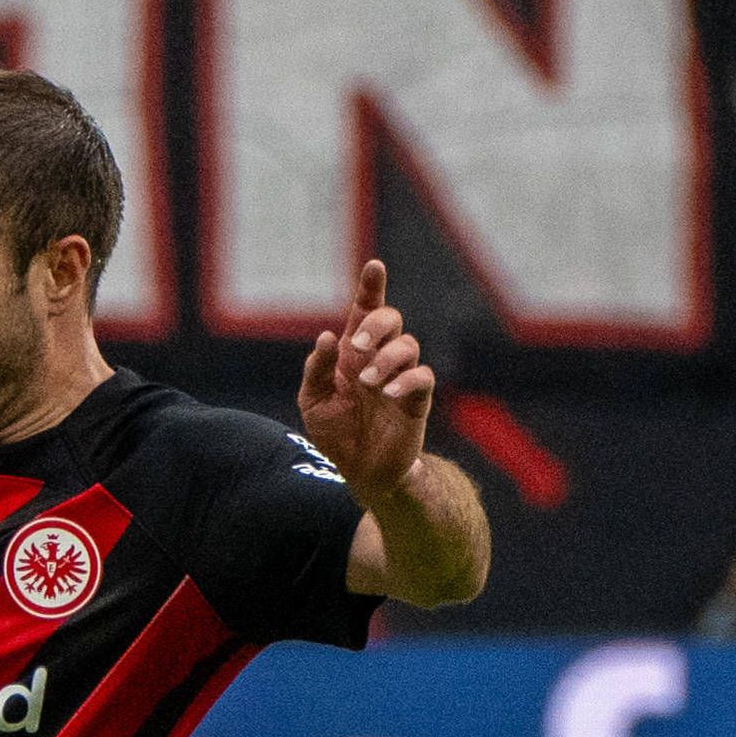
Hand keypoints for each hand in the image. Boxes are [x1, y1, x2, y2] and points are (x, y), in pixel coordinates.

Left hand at [296, 259, 433, 497]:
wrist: (358, 471)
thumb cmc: (335, 431)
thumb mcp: (313, 400)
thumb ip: (316, 369)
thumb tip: (326, 337)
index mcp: (353, 352)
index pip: (364, 312)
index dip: (371, 288)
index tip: (373, 265)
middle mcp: (379, 358)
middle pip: (391, 320)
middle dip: (376, 324)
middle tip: (356, 347)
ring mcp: (400, 377)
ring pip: (409, 345)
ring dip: (386, 358)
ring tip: (367, 382)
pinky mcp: (417, 400)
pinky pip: (422, 378)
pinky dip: (406, 381)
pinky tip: (386, 394)